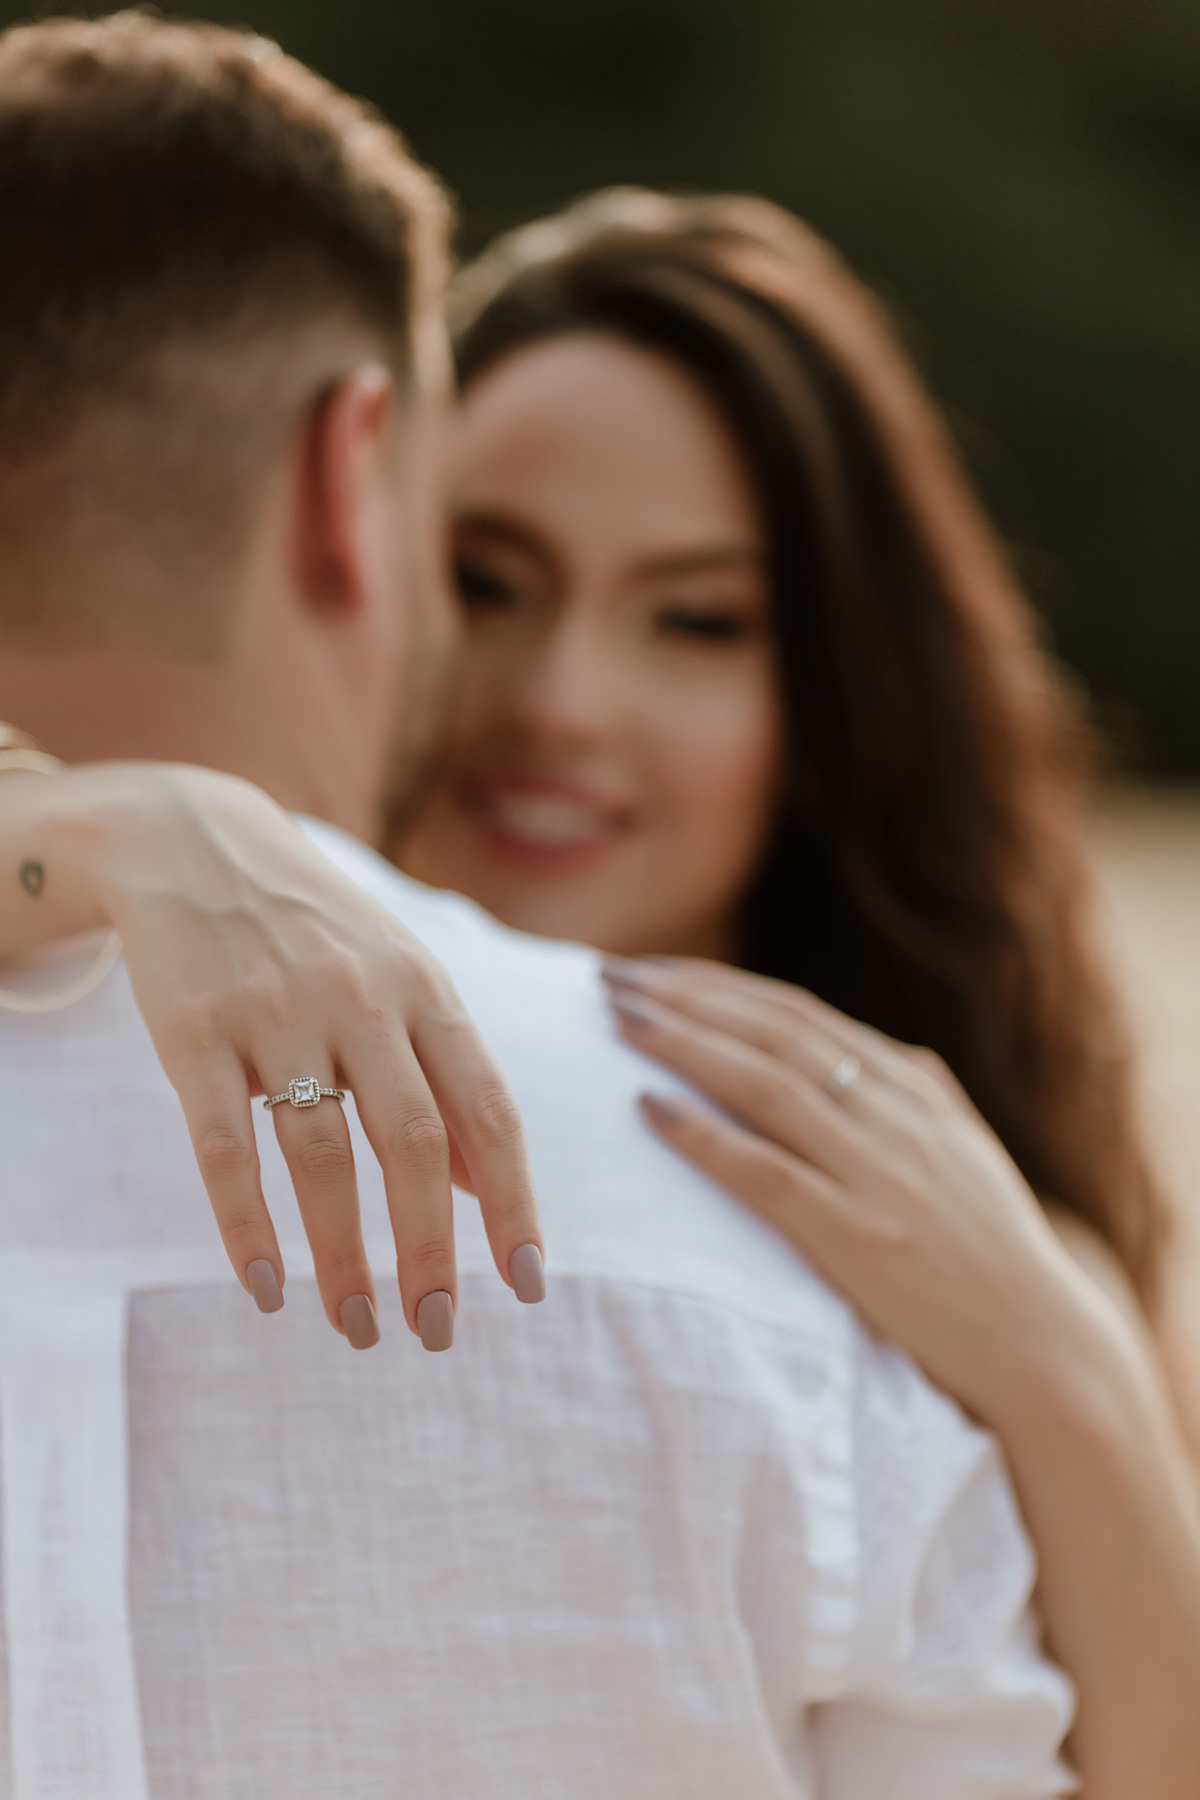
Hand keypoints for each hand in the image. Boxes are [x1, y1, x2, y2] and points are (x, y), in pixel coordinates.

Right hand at [7, 762, 543, 1347]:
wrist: (194, 841)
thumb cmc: (320, 931)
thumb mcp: (402, 979)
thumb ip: (448, 1075)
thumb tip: (490, 1191)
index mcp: (426, 989)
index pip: (488, 1109)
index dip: (513, 1203)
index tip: (528, 1285)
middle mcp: (361, 999)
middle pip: (414, 1144)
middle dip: (431, 1251)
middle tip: (435, 1333)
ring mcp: (275, 1013)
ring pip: (322, 1156)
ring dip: (344, 1256)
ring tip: (359, 1327)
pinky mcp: (194, 1031)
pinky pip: (223, 1146)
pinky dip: (247, 1227)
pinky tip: (267, 1288)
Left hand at [603, 954, 1106, 1426]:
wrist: (1045, 1346)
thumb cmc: (996, 1252)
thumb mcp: (967, 1152)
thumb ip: (926, 1097)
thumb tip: (891, 1053)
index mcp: (912, 1088)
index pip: (798, 1014)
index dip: (717, 986)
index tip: (651, 971)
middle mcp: (893, 1116)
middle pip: (772, 1034)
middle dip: (684, 996)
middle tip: (609, 976)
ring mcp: (877, 1175)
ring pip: (765, 1086)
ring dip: (683, 1044)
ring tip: (616, 1020)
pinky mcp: (860, 1238)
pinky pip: (766, 1173)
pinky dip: (704, 1136)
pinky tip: (648, 1110)